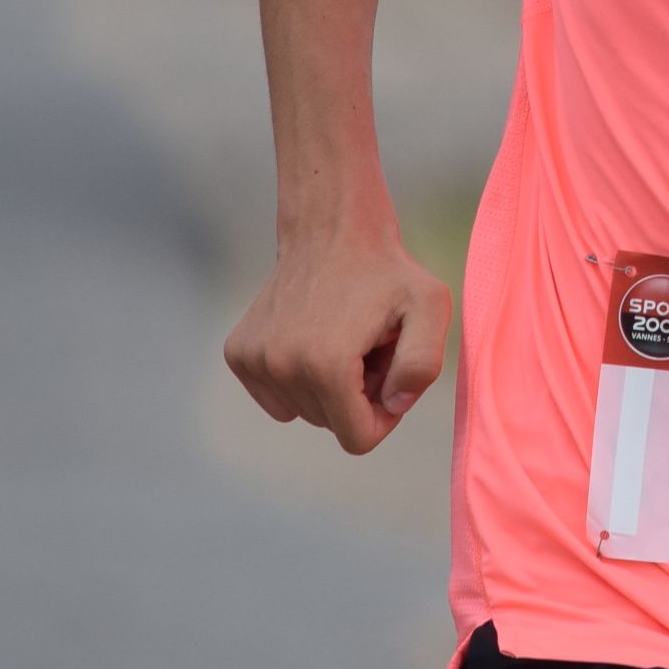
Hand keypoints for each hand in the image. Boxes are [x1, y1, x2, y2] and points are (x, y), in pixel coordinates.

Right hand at [224, 226, 449, 454]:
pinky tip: (314, 337)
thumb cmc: (386, 271)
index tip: (392, 376)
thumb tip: (393, 404)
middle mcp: (282, 366)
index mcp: (326, 364)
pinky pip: (277, 398)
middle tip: (369, 347)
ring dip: (329, 387)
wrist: (331, 230)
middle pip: (330, 424)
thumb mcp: (430, 306)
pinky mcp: (238, 353)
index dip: (384, 415)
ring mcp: (255, 360)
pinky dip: (299, 379)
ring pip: (303, 411)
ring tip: (344, 339)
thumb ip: (423, 364)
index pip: (357, 438)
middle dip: (356, 396)